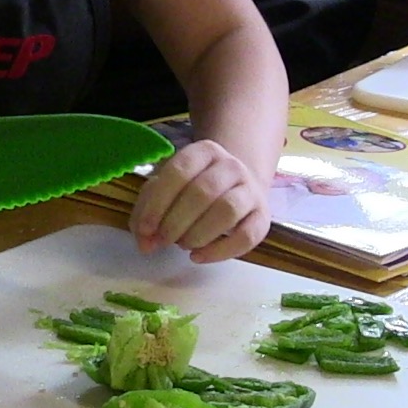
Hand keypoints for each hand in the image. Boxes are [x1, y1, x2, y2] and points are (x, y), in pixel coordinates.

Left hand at [127, 139, 269, 263]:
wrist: (236, 187)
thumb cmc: (193, 188)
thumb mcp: (167, 189)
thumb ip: (148, 211)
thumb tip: (145, 243)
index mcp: (203, 151)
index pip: (179, 172)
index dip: (158, 203)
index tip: (145, 228)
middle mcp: (231, 165)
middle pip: (202, 192)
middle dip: (176, 221)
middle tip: (163, 240)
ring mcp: (251, 190)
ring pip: (227, 211)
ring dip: (198, 234)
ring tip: (182, 244)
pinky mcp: (263, 217)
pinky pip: (246, 236)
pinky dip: (219, 251)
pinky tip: (198, 257)